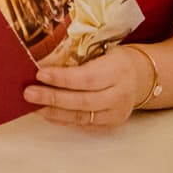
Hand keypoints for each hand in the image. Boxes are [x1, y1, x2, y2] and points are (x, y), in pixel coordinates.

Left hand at [22, 45, 149, 127]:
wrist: (143, 76)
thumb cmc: (116, 58)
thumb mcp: (104, 49)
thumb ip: (80, 55)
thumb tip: (44, 55)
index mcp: (117, 70)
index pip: (86, 77)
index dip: (62, 78)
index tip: (39, 74)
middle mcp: (119, 94)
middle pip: (82, 100)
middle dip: (53, 98)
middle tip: (28, 93)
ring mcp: (116, 112)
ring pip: (82, 116)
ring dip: (54, 111)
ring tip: (32, 105)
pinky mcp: (112, 123)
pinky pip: (85, 124)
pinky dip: (64, 119)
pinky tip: (47, 114)